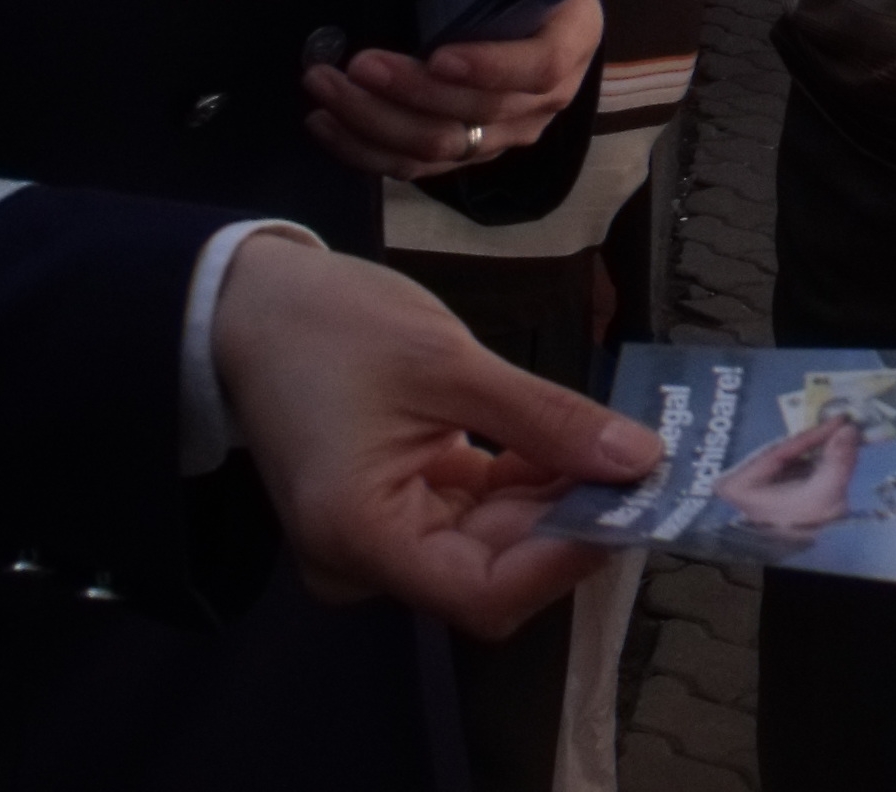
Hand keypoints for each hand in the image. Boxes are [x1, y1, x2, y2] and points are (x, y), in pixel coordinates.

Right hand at [211, 233, 658, 637]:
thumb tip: (640, 460)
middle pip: (493, 572)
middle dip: (572, 523)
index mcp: (360, 538)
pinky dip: (525, 483)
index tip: (633, 505)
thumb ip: (545, 418)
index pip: (484, 594)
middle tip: (646, 469)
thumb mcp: (447, 362)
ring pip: (492, 543)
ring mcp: (380, 538)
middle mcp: (366, 561)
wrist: (249, 302)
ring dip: (556, 500)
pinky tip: (569, 445)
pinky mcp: (395, 508)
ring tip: (617, 449)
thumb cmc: (330, 326)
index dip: (567, 560)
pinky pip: (473, 514)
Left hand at [308, 0, 604, 177]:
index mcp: (571, 38)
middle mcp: (546, 98)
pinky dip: (367, 151)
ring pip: (440, 148)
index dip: (488, 69)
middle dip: (407, 93)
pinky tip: (324, 122)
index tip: (435, 54)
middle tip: (352, 62)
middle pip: (476, 116)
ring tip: (322, 87)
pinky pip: (418, 166)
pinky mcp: (471, 149)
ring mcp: (508, 131)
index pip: (537, 69)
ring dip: (375, 123)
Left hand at [713, 416, 861, 532]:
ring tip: (841, 436)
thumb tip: (850, 429)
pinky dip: (813, 462)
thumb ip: (837, 460)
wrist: (812, 569)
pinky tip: (833, 453)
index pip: (778, 451)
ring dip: (816, 449)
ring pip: (788, 461)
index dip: (811, 435)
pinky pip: (793, 471)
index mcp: (740, 486)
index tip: (839, 421)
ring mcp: (757, 492)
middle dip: (813, 440)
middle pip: (783, 453)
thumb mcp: (825, 496)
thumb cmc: (806, 532)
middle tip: (842, 425)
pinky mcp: (772, 497)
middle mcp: (743, 487)